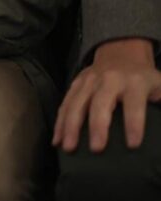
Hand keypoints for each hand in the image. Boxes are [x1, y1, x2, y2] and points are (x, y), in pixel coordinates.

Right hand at [54, 38, 160, 153]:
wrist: (121, 52)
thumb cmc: (143, 77)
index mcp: (134, 82)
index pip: (134, 104)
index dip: (134, 124)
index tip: (132, 144)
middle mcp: (109, 80)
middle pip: (100, 103)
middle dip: (97, 126)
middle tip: (96, 148)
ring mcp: (89, 80)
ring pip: (77, 103)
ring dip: (71, 125)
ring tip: (68, 146)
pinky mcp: (76, 83)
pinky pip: (65, 103)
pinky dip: (59, 121)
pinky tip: (57, 139)